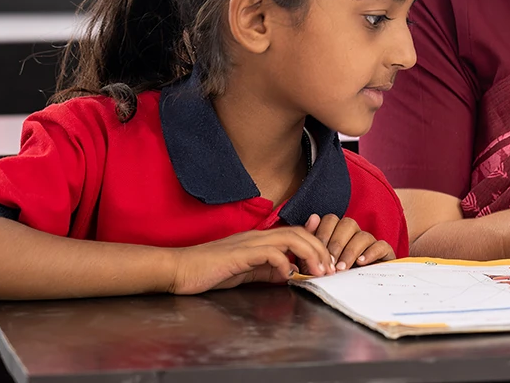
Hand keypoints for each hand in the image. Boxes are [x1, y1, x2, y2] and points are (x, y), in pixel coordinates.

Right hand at [168, 227, 333, 293]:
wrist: (179, 270)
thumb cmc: (209, 271)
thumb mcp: (246, 271)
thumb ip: (267, 270)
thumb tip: (288, 274)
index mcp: (260, 239)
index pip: (296, 233)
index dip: (316, 246)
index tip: (327, 265)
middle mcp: (257, 236)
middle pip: (299, 233)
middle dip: (320, 250)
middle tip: (330, 270)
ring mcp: (248, 243)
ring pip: (289, 238)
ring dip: (309, 254)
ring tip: (318, 272)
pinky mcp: (239, 254)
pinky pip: (269, 253)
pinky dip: (283, 263)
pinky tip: (287, 276)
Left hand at [301, 214, 395, 273]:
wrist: (355, 293)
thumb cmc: (333, 276)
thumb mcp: (318, 261)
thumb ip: (314, 241)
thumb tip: (313, 218)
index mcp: (337, 231)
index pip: (331, 220)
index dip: (323, 233)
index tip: (316, 252)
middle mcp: (354, 233)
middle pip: (347, 224)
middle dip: (336, 244)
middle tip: (329, 262)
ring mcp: (370, 241)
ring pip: (362, 235)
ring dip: (350, 252)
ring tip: (342, 268)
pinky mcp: (384, 252)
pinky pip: (380, 245)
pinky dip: (371, 253)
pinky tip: (361, 263)